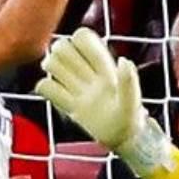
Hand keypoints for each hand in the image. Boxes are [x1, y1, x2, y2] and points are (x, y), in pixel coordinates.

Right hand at [35, 27, 143, 150]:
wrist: (124, 140)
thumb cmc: (131, 119)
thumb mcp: (132, 101)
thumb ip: (129, 81)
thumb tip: (123, 60)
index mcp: (105, 67)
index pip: (84, 39)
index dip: (79, 39)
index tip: (82, 52)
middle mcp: (89, 74)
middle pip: (64, 47)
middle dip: (61, 51)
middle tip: (65, 65)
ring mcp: (78, 89)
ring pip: (54, 64)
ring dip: (51, 66)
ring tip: (57, 78)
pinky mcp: (70, 105)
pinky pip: (48, 88)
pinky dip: (45, 87)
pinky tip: (54, 94)